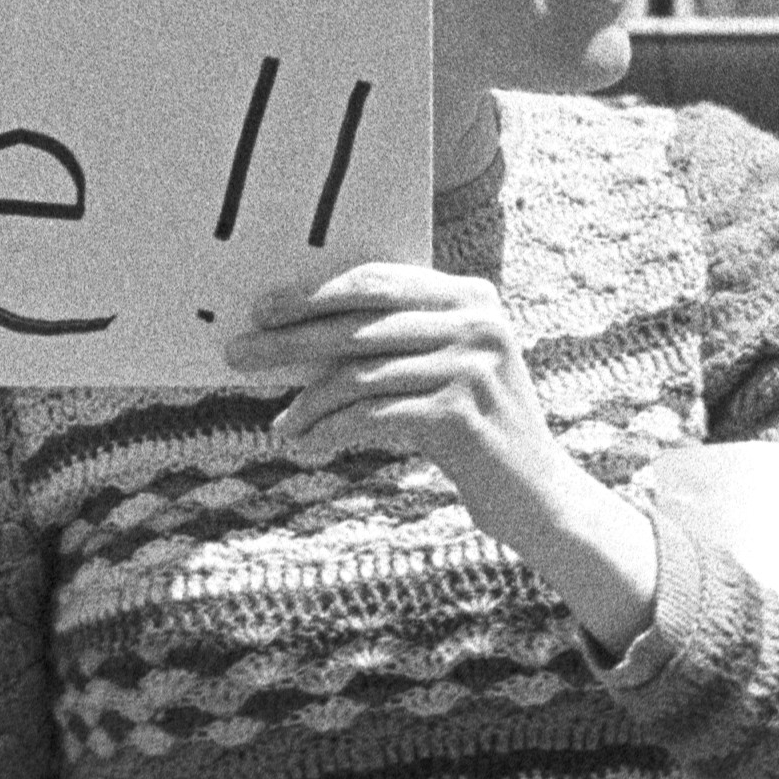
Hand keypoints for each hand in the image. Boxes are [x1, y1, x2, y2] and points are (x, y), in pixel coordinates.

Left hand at [226, 262, 656, 650]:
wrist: (538, 496)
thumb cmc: (477, 432)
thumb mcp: (448, 370)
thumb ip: (399, 341)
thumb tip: (300, 335)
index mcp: (472, 296)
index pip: (378, 282)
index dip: (314, 293)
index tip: (263, 308)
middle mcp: (477, 322)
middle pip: (360, 323)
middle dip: (292, 339)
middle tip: (239, 352)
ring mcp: (471, 366)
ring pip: (360, 373)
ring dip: (307, 401)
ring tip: (279, 424)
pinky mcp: (460, 414)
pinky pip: (372, 415)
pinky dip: (331, 430)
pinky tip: (308, 445)